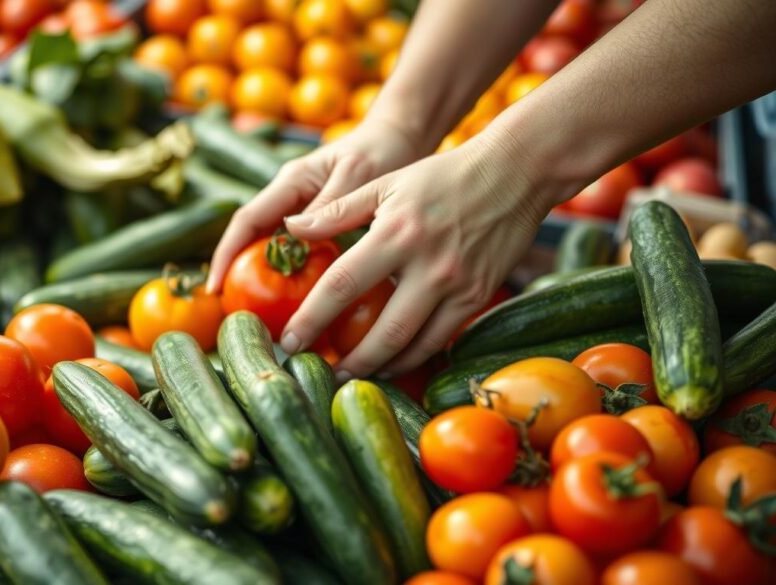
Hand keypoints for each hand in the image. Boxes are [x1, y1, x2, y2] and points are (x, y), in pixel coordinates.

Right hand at [206, 117, 425, 292]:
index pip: (247, 220)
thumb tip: (293, 232)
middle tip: (235, 314)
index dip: (226, 254)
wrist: (399, 139)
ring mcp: (303, 212)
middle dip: (237, 274)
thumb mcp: (359, 174)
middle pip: (252, 239)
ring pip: (274, 250)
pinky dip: (294, 278)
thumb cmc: (381, 151)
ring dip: (264, 281)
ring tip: (262, 319)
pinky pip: (299, 254)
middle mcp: (290, 197)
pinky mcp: (320, 226)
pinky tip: (299, 307)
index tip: (215, 287)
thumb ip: (331, 202)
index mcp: (292, 181)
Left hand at [278, 131, 558, 379]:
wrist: (515, 173)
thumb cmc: (442, 175)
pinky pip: (442, 339)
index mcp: (395, 232)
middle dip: (349, 360)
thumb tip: (291, 229)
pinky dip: (415, 356)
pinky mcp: (479, 296)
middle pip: (381, 330)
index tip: (290, 341)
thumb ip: (337, 210)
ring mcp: (457, 285)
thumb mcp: (385, 183)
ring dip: (381, 366)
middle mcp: (427, 264)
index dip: (312, 318)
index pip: (342, 285)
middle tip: (325, 373)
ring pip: (414, 344)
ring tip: (354, 375)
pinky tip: (394, 362)